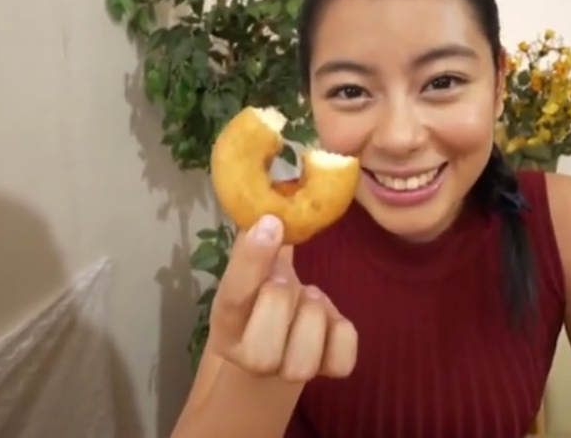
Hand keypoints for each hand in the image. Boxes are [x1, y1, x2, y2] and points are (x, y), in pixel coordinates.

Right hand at [207, 215, 357, 381]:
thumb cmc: (261, 298)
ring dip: (314, 314)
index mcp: (226, 325)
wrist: (274, 348)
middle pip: (265, 341)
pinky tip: (330, 319)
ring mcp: (290, 371)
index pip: (233, 296)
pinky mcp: (328, 371)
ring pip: (305, 355)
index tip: (271, 222)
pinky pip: (343, 357)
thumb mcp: (252, 271)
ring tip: (309, 298)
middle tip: (285, 278)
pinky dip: (342, 329)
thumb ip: (257, 241)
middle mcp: (252, 357)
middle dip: (282, 298)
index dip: (252, 259)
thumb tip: (271, 200)